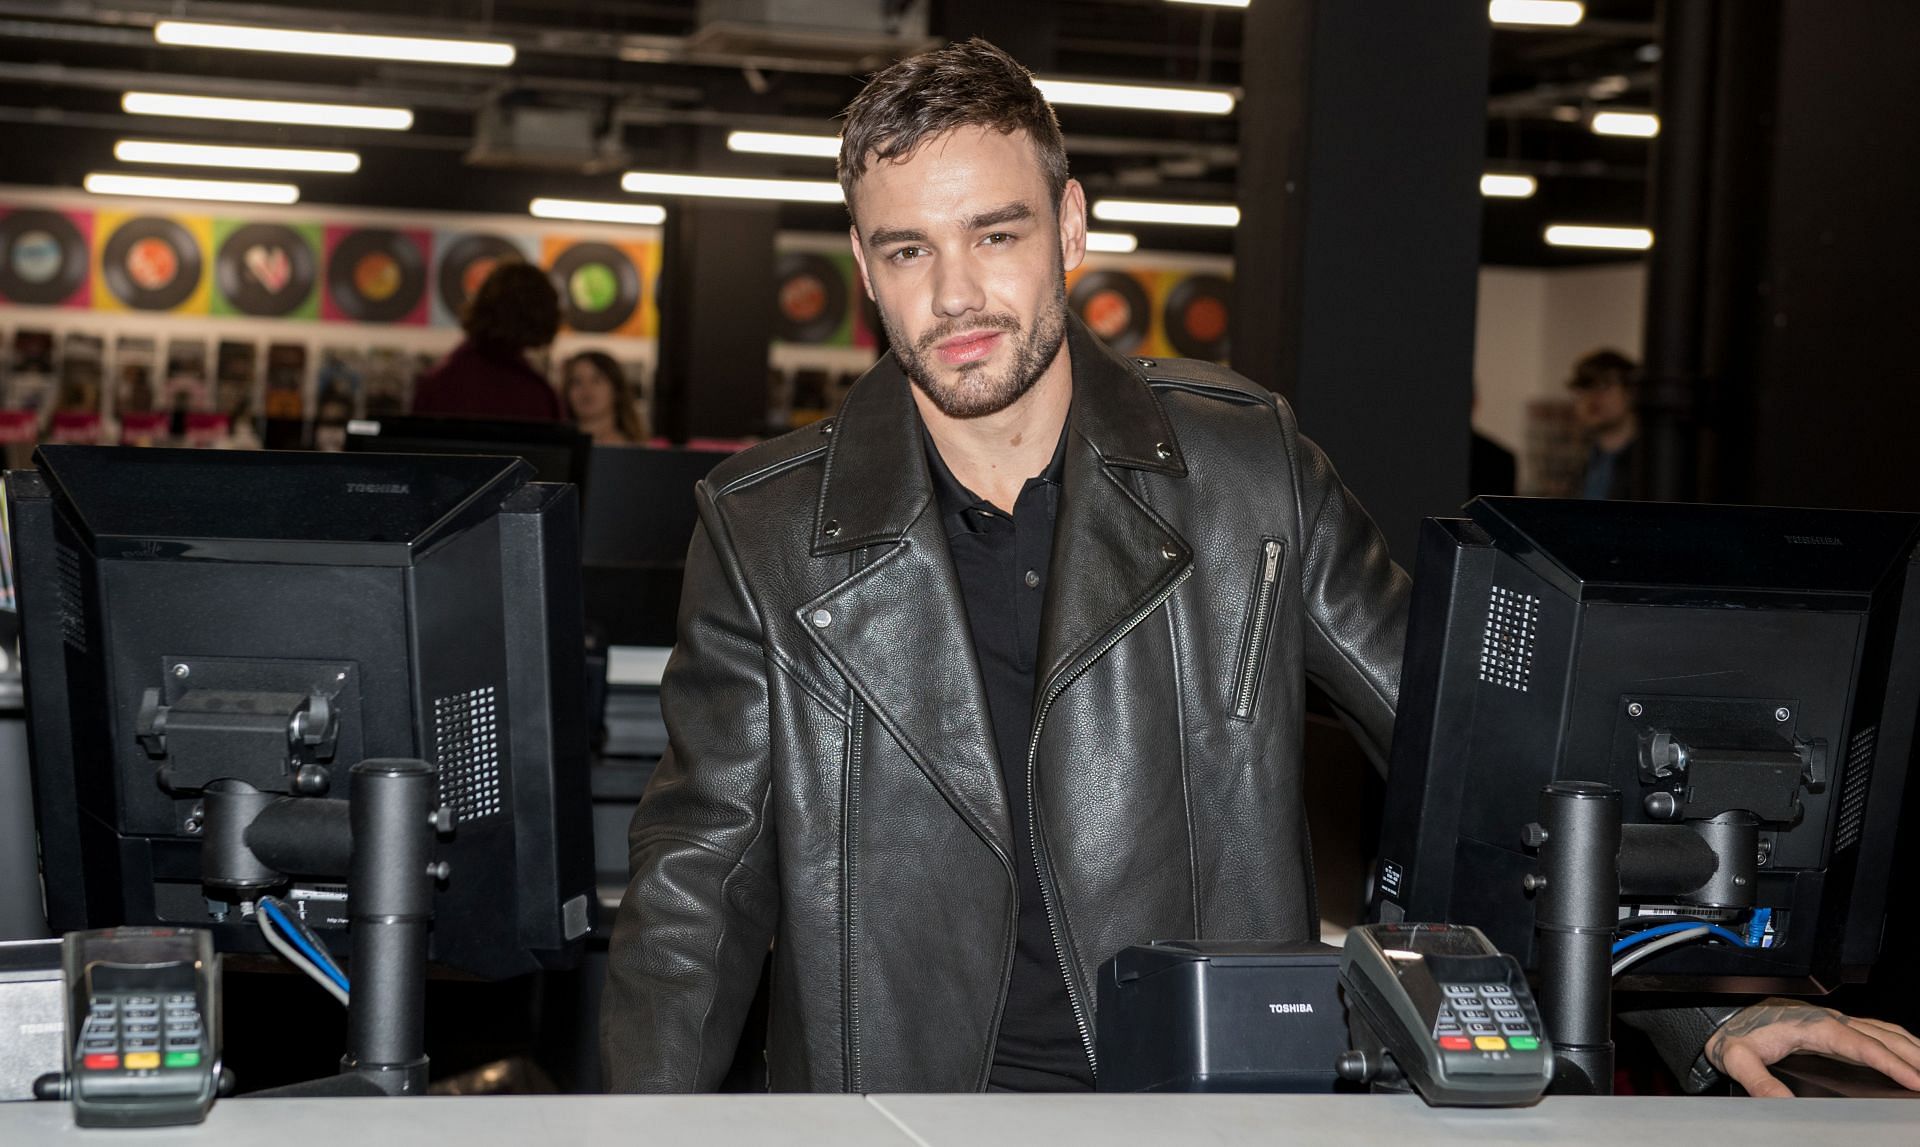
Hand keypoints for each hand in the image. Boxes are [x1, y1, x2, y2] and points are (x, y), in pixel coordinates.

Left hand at [1705, 997, 1919, 1096]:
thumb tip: (1784, 1104)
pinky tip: (1907, 1054)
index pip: (1862, 1045)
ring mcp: (1832, 1020)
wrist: (1722, 1014)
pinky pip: (1875, 1031)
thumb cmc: (1732, 1034)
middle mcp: (1828, 1020)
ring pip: (1883, 1031)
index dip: (1891, 1063)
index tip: (1915, 1080)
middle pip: (1882, 1036)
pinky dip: (1898, 1042)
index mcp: (1812, 1026)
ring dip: (1911, 1047)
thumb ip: (1758, 1082)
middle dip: (1913, 1057)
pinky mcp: (1832, 1025)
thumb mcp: (1737, 1059)